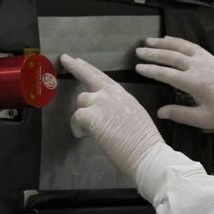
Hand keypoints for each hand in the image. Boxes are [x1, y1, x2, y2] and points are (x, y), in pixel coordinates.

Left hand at [61, 54, 163, 176]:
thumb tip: (104, 112)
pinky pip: (76, 117)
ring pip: (81, 100)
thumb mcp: (134, 117)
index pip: (103, 78)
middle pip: (90, 76)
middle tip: (65, 59)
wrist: (148, 154)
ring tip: (90, 131)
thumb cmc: (143, 143)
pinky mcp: (92, 116)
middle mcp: (112, 94)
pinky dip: (78, 128)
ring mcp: (102, 103)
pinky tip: (84, 136)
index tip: (78, 61)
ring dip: (83, 115)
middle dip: (76, 66)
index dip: (89, 69)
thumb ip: (118, 108)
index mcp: (123, 95)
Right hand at [134, 36, 213, 129]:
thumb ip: (180, 114)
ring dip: (163, 43)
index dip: (151, 70)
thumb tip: (160, 112)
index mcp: (195, 83)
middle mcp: (198, 67)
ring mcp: (205, 60)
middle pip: (171, 57)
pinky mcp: (210, 57)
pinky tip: (168, 40)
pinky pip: (191, 45)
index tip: (138, 68)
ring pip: (180, 47)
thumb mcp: (202, 119)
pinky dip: (178, 41)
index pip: (167, 74)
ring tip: (148, 42)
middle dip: (153, 53)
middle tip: (137, 52)